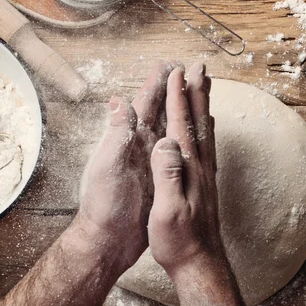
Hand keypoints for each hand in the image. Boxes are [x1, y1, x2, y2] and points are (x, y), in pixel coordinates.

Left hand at [77, 61, 176, 270]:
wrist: (110, 241)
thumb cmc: (105, 206)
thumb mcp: (107, 167)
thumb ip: (116, 136)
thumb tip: (119, 100)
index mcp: (130, 139)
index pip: (146, 102)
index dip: (158, 82)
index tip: (172, 64)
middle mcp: (143, 146)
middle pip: (163, 110)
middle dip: (177, 90)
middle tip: (194, 72)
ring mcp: (153, 161)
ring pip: (173, 128)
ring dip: (185, 111)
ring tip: (200, 97)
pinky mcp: (162, 178)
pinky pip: (179, 153)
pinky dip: (189, 139)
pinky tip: (196, 137)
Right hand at [147, 62, 223, 277]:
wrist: (201, 264)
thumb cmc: (179, 241)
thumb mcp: (167, 210)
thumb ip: (167, 175)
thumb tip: (166, 142)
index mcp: (188, 168)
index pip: (182, 125)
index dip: (179, 98)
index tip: (176, 73)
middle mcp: (201, 167)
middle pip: (199, 121)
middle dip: (197, 92)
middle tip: (200, 67)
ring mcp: (206, 175)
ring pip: (205, 131)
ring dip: (203, 105)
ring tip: (205, 87)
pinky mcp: (206, 184)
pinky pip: (208, 147)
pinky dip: (206, 129)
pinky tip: (207, 127)